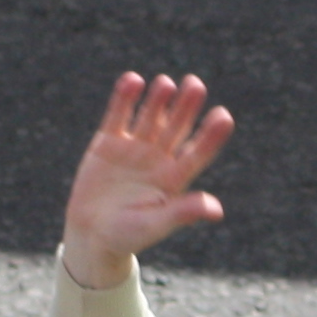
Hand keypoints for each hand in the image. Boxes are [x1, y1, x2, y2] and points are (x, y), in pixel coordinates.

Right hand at [61, 72, 232, 288]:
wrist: (92, 235)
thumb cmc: (128, 236)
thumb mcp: (156, 225)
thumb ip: (183, 213)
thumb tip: (217, 210)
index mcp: (175, 179)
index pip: (198, 152)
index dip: (211, 135)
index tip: (223, 116)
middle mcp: (159, 159)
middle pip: (177, 128)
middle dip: (186, 107)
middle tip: (196, 85)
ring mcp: (134, 149)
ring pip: (150, 117)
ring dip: (159, 100)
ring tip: (166, 83)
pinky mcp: (108, 143)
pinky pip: (118, 116)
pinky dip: (125, 99)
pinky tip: (133, 80)